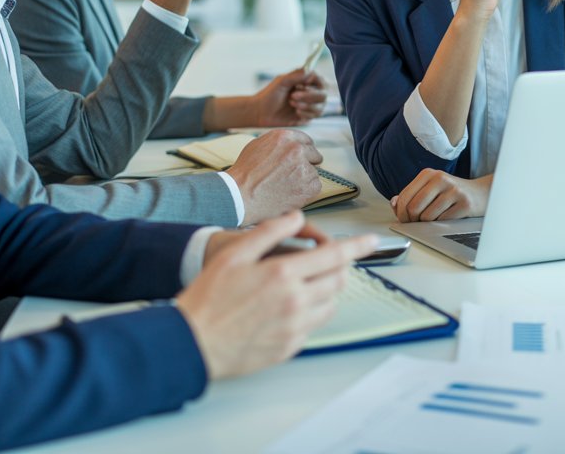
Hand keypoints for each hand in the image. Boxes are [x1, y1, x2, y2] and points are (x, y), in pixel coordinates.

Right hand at [175, 211, 376, 379]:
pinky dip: (311, 312)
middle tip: (326, 261)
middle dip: (340, 267)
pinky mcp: (290, 347)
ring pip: (330, 304)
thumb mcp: (234, 254)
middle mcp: (295, 301)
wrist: (192, 343)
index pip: (334, 256)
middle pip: (338, 280)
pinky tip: (289, 308)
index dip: (357, 246)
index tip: (372, 240)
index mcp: (283, 274)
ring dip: (327, 290)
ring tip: (305, 284)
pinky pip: (313, 326)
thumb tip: (297, 217)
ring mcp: (294, 327)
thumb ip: (270, 232)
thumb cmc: (208, 297)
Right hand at [227, 129, 323, 224]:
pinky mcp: (308, 186)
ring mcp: (304, 168)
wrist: (241, 195)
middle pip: (314, 155)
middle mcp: (297, 150)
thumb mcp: (258, 145)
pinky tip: (290, 193)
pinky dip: (306, 191)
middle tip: (294, 174)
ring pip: (313, 172)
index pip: (306, 140)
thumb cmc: (245, 173)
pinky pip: (315, 186)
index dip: (304, 150)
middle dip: (307, 163)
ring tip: (285, 186)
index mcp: (285, 137)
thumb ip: (278, 142)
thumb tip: (290, 144)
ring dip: (304, 179)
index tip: (303, 157)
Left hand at [251, 69, 327, 125]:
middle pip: (323, 95)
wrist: (261, 112)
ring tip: (292, 103)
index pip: (320, 80)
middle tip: (293, 96)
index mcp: (305, 83)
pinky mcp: (307, 117)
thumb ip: (296, 75)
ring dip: (307, 106)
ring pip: (320, 107)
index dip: (317, 82)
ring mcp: (310, 106)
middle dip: (309, 96)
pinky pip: (314, 116)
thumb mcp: (281, 81)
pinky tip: (295, 113)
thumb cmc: (269, 95)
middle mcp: (310, 94)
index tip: (304, 84)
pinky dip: (306, 114)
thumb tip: (310, 70)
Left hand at [391, 170, 492, 221]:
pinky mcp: (464, 203)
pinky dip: (441, 224)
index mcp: (428, 174)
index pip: (404, 197)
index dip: (401, 213)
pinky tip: (447, 218)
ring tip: (436, 218)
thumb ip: (410, 195)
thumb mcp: (430, 189)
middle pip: (414, 207)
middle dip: (412, 220)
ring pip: (427, 217)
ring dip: (428, 223)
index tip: (405, 219)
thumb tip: (393, 202)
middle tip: (417, 223)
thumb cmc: (451, 194)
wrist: (481, 194)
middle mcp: (440, 178)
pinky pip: (443, 221)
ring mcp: (454, 190)